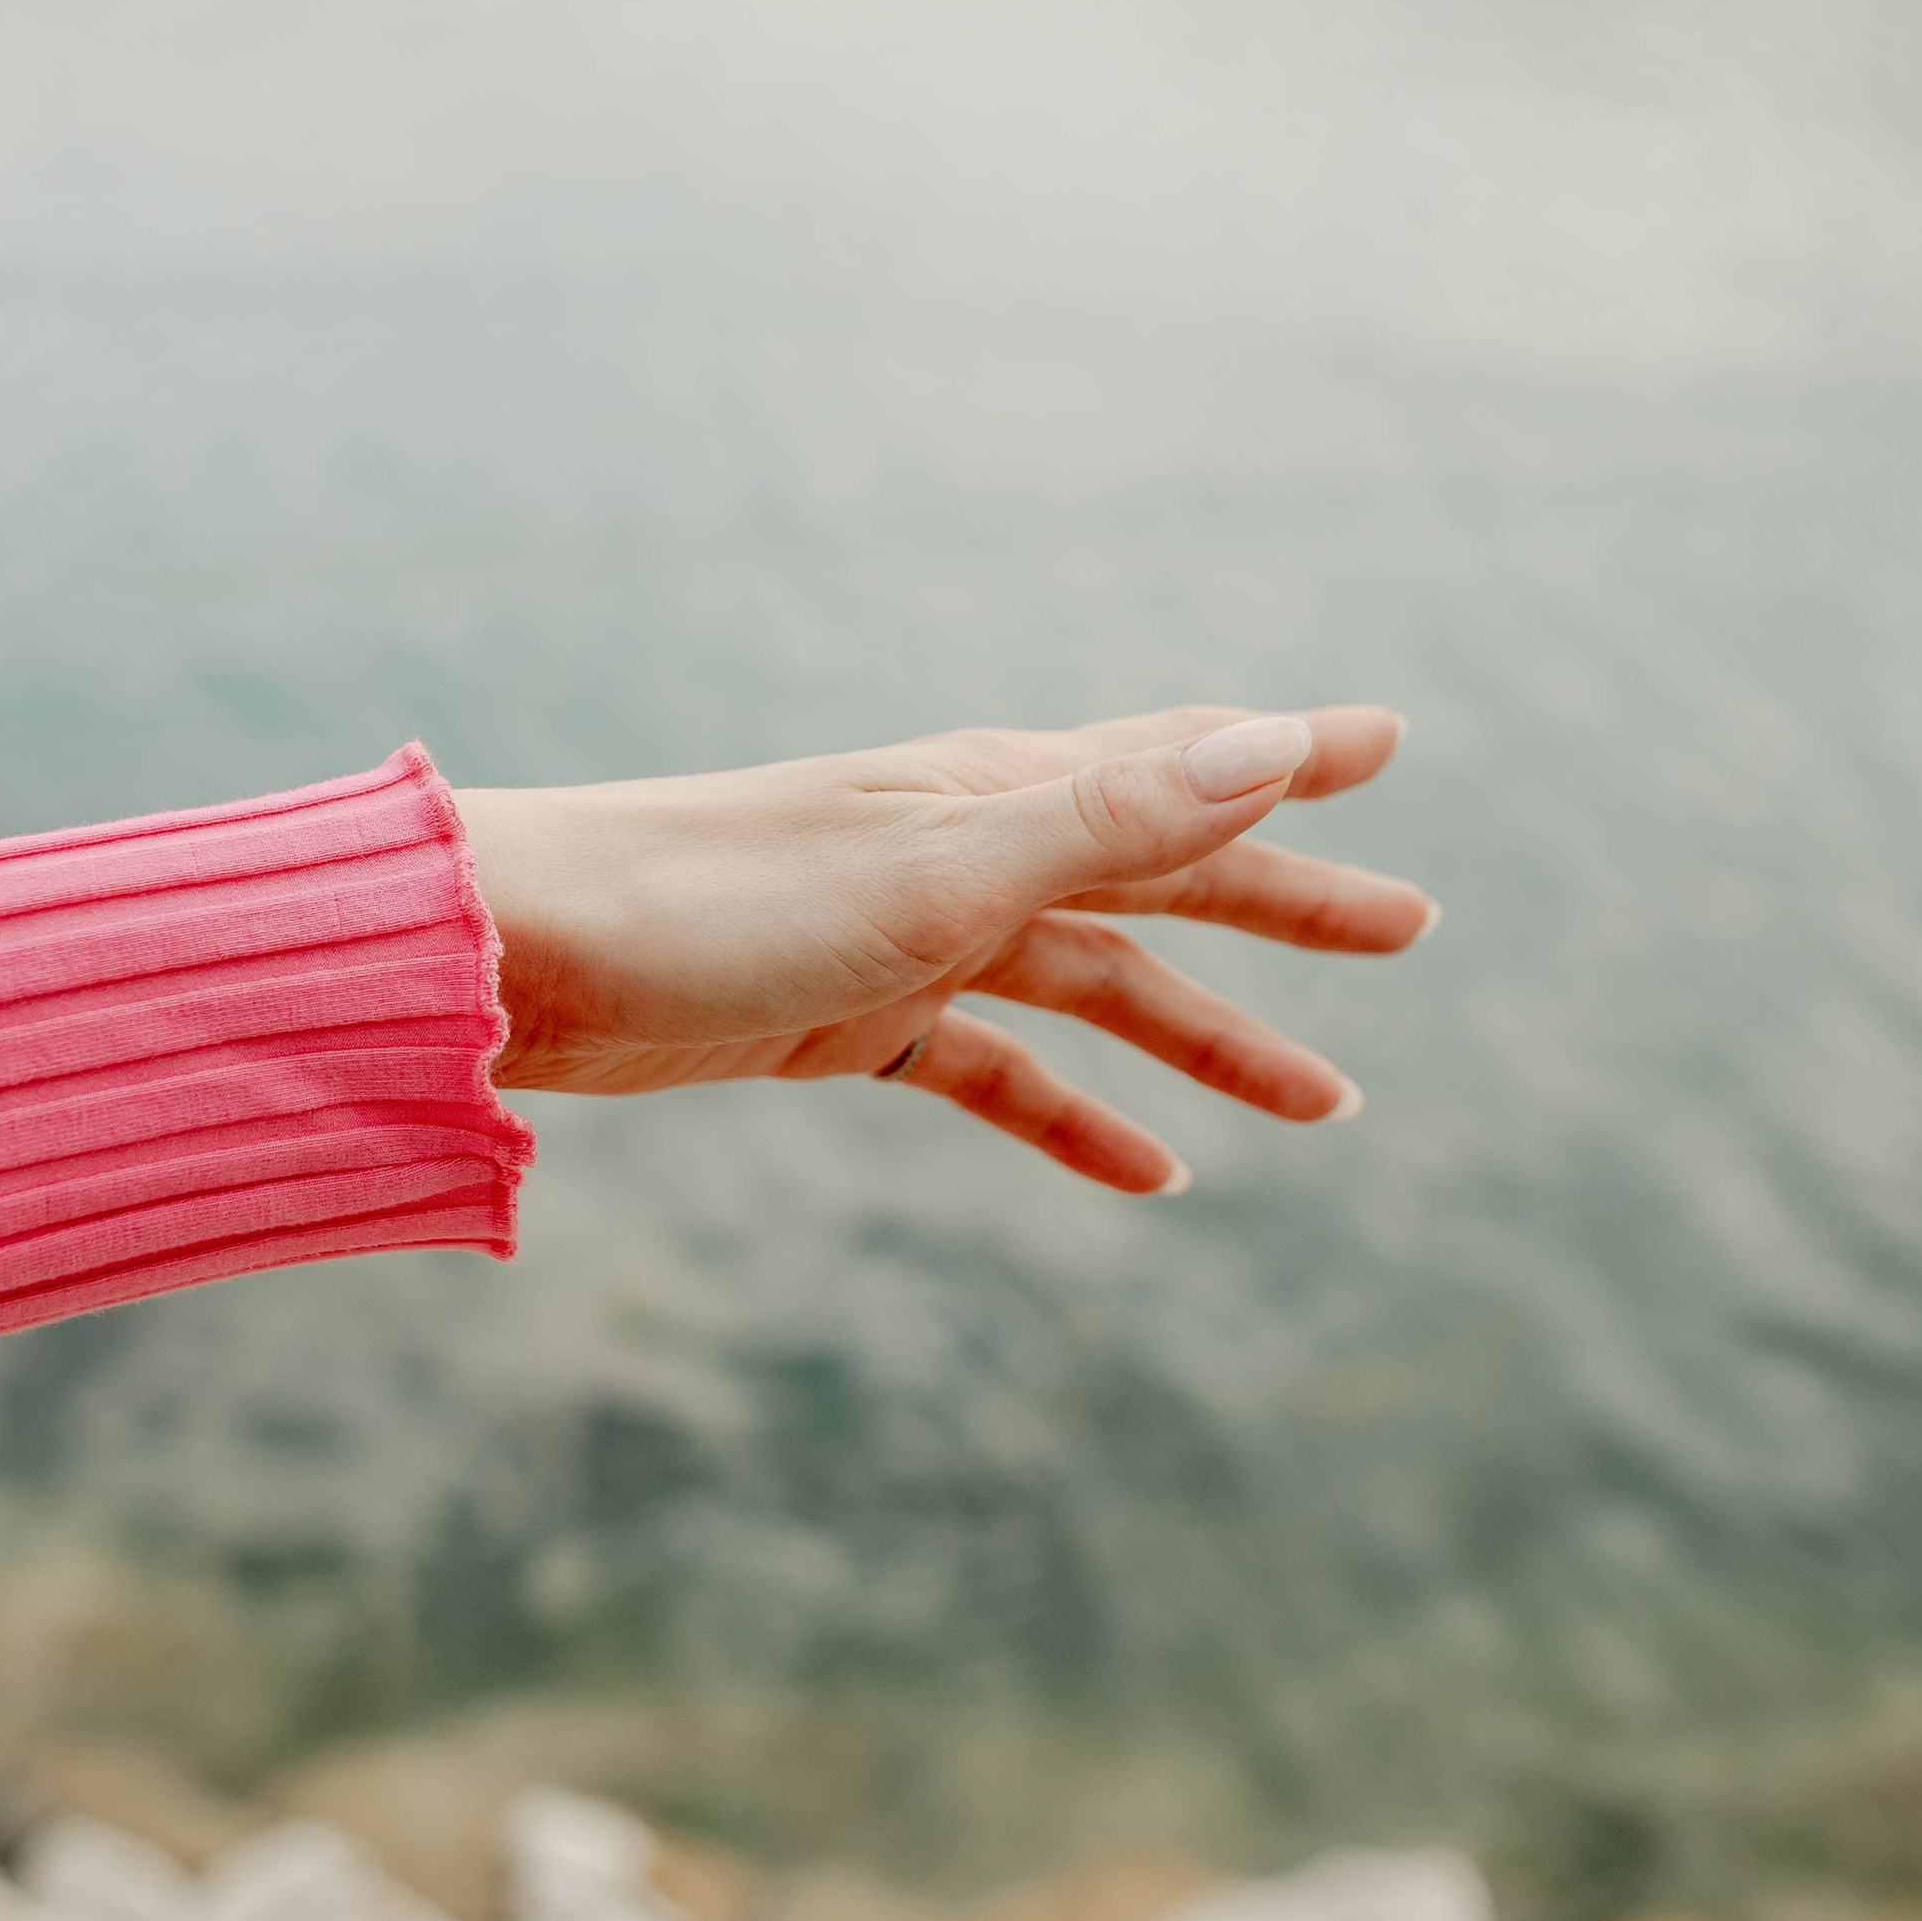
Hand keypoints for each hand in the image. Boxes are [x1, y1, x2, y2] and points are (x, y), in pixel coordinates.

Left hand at [459, 703, 1433, 1196]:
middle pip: (1164, 877)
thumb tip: (1269, 747)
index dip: (1289, 757)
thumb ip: (1104, 818)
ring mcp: (911, 935)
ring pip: (1097, 986)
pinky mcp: (851, 1018)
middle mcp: (967, 848)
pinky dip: (1078, 1117)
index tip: (1393, 741)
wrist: (511, 958)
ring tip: (1324, 1102)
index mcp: (997, 792)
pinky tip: (1150, 1178)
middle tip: (1409, 931)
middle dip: (1287, 906)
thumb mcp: (933, 870)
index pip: (1181, 762)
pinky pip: (998, 1071)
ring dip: (1207, 1036)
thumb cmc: (709, 900)